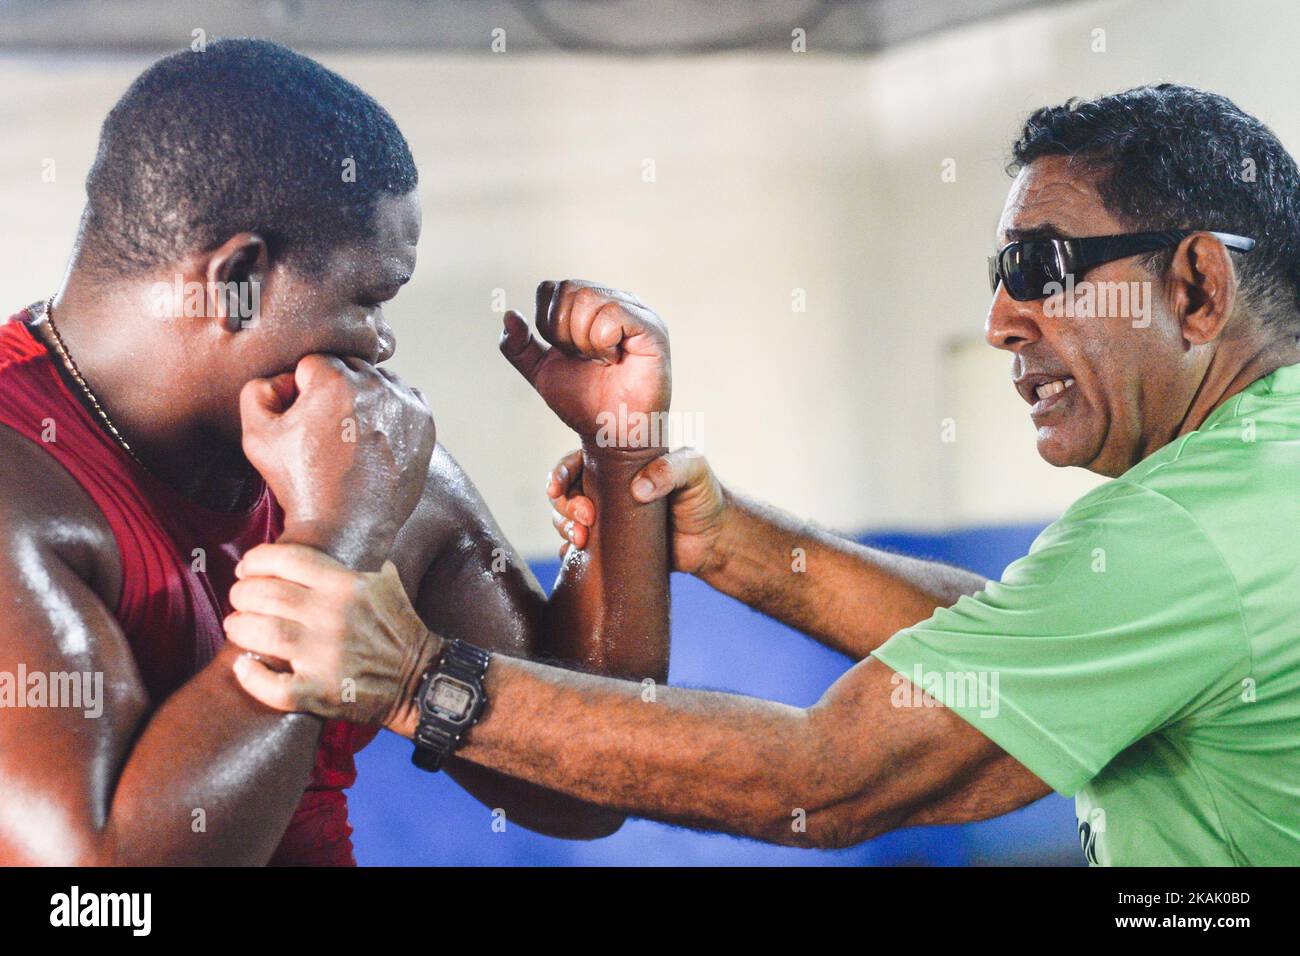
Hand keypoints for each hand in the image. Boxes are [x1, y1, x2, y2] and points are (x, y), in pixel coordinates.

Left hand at [224, 543, 439, 725]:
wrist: (422, 678)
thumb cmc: (399, 627)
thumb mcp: (386, 579)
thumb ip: (358, 556)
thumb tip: (332, 532)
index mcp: (347, 584)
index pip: (286, 559)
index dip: (256, 561)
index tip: (247, 569)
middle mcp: (334, 615)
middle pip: (265, 594)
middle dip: (242, 593)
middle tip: (239, 599)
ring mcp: (325, 655)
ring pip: (261, 632)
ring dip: (239, 627)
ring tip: (237, 626)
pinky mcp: (321, 690)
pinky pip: (274, 686)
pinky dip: (252, 676)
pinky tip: (244, 667)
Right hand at [240, 354, 436, 564]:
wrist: (344, 527)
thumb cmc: (300, 483)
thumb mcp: (257, 435)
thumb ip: (258, 389)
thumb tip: (283, 378)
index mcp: (334, 380)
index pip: (313, 362)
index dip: (301, 391)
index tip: (304, 421)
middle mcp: (375, 384)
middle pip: (348, 367)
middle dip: (333, 391)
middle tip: (325, 431)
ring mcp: (403, 404)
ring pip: (378, 381)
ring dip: (364, 398)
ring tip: (350, 437)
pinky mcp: (423, 423)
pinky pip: (404, 399)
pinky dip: (390, 412)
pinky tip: (373, 439)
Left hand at [499, 280, 669, 448]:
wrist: (610, 434)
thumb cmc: (585, 402)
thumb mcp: (540, 371)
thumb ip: (519, 346)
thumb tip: (508, 315)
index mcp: (589, 305)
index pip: (550, 288)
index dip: (547, 323)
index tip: (567, 352)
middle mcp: (613, 300)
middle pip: (567, 290)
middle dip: (564, 333)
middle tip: (586, 359)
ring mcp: (635, 311)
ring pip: (587, 298)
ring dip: (585, 340)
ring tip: (602, 360)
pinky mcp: (651, 328)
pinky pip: (612, 314)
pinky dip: (603, 342)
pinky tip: (615, 359)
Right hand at [547, 446, 728, 574]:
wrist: (714, 540)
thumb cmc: (704, 495)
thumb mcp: (693, 470)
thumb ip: (670, 470)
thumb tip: (637, 489)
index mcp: (618, 465)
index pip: (577, 462)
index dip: (560, 474)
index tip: (558, 489)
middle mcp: (606, 489)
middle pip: (565, 493)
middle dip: (564, 506)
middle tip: (586, 519)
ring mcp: (606, 519)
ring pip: (567, 520)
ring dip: (565, 528)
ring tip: (582, 540)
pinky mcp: (609, 546)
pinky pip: (579, 549)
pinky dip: (568, 552)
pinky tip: (573, 555)